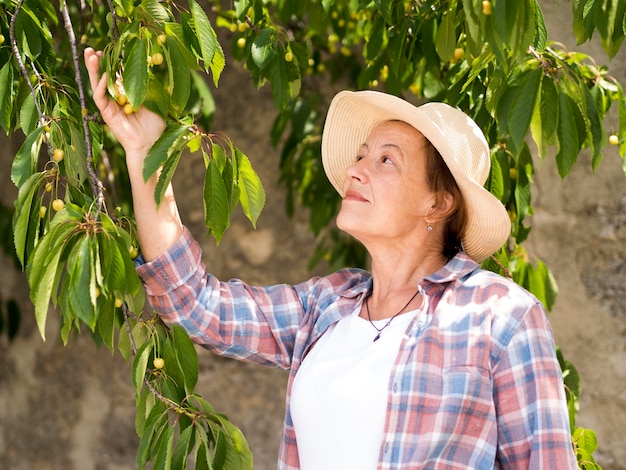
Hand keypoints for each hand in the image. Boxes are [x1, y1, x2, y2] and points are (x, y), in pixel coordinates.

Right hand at [84, 47, 165, 162]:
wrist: (150, 143)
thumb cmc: (154, 125)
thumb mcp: (153, 100)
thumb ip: (146, 86)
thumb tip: (144, 68)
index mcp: (126, 94)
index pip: (115, 74)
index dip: (112, 62)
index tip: (110, 50)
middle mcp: (115, 98)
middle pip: (102, 77)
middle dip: (96, 63)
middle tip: (92, 49)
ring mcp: (110, 106)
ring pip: (97, 84)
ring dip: (93, 70)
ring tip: (90, 55)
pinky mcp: (107, 114)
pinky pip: (100, 98)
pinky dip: (100, 86)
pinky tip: (102, 76)